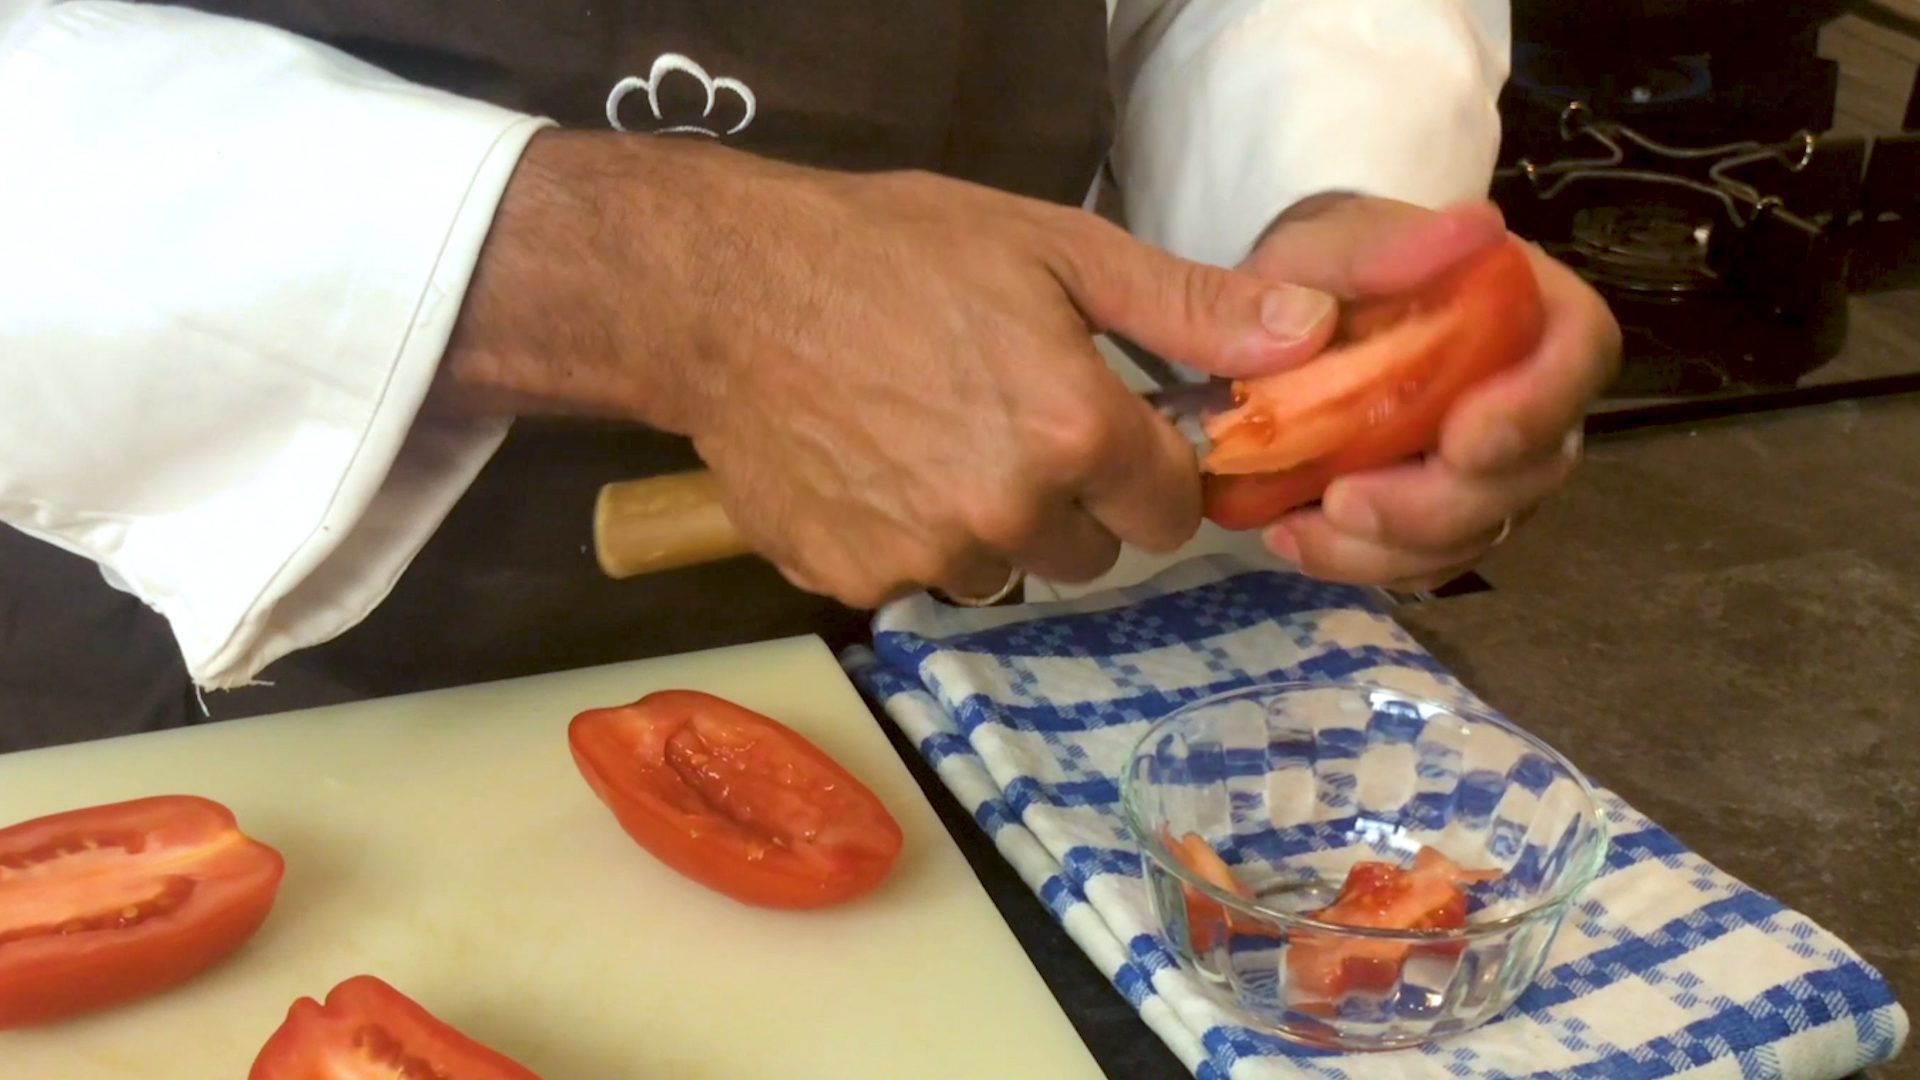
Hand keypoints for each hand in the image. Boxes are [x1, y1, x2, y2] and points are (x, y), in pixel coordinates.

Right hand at [437, 131, 1338, 605]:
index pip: (1172, 512)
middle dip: (1070, 501)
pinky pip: (915, 579)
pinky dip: (906, 537)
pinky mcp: (852, 580)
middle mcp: (1010, 512)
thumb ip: (1189, 306)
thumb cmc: (893, 250)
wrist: (723, 290)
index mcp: (1076, 432)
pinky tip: (872, 466)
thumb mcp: (1054, 248)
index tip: (1112, 435)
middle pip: (1091, 554)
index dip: (1149, 472)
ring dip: (989, 525)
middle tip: (1007, 420)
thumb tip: (1311, 335)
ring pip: (1003, 572)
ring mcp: (925, 556)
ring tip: (931, 438)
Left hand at [1237, 193, 1620, 589]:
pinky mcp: (1440, 517)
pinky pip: (1426, 562)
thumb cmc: (1320, 273)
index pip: (1583, 351)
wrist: (1278, 325)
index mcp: (1527, 307)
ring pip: (1479, 531)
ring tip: (1300, 527)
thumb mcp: (1329, 245)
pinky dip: (1361, 563)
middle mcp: (1528, 395)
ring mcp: (1490, 467)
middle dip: (1443, 502)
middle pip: (1535, 469)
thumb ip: (1387, 246)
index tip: (1462, 436)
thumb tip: (1475, 227)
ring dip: (1392, 547)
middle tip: (1346, 500)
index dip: (1540, 403)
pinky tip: (1290, 537)